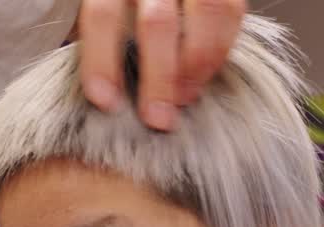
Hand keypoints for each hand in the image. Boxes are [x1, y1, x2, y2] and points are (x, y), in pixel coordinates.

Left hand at [77, 0, 246, 130]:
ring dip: (197, 65)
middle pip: (157, 22)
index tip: (105, 101)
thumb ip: (93, 37)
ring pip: (206, 13)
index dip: (102, 60)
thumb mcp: (97, 12)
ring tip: (185, 97)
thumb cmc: (121, 5)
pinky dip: (220, 50)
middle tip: (157, 118)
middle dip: (159, 76)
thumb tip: (92, 88)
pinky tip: (204, 75)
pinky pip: (232, 12)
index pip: (102, 14)